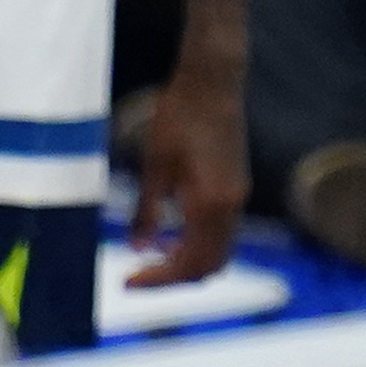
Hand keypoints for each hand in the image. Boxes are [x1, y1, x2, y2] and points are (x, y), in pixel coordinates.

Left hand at [127, 58, 247, 287]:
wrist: (212, 84)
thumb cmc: (178, 117)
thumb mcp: (153, 165)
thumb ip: (147, 211)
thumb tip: (137, 249)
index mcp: (209, 204)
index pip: (188, 263)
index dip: (158, 280)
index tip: (127, 282)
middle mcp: (231, 207)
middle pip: (209, 266)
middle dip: (173, 279)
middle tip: (136, 278)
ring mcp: (238, 198)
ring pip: (219, 252)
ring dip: (187, 264)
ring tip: (150, 261)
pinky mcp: (237, 188)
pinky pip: (222, 234)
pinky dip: (197, 245)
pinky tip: (168, 238)